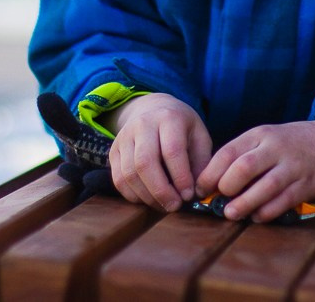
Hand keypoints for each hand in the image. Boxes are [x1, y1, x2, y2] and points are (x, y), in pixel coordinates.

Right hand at [105, 93, 212, 212]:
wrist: (153, 109)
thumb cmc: (181, 127)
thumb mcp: (199, 136)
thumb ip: (201, 162)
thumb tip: (197, 192)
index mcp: (168, 117)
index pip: (172, 150)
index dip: (180, 177)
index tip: (189, 195)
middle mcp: (142, 124)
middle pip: (145, 162)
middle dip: (161, 190)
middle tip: (175, 206)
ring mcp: (124, 137)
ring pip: (129, 173)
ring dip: (147, 196)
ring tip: (164, 205)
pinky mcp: (113, 151)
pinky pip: (118, 179)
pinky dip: (133, 195)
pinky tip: (149, 199)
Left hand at [195, 120, 314, 222]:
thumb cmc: (288, 144)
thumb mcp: (264, 139)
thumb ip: (241, 156)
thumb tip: (210, 183)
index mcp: (260, 135)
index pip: (228, 152)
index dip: (210, 174)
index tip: (201, 189)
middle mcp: (276, 149)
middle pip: (244, 168)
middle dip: (226, 187)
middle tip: (217, 199)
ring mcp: (293, 167)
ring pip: (264, 187)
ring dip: (244, 204)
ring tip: (230, 213)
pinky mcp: (306, 185)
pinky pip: (283, 202)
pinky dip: (266, 212)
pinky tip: (256, 216)